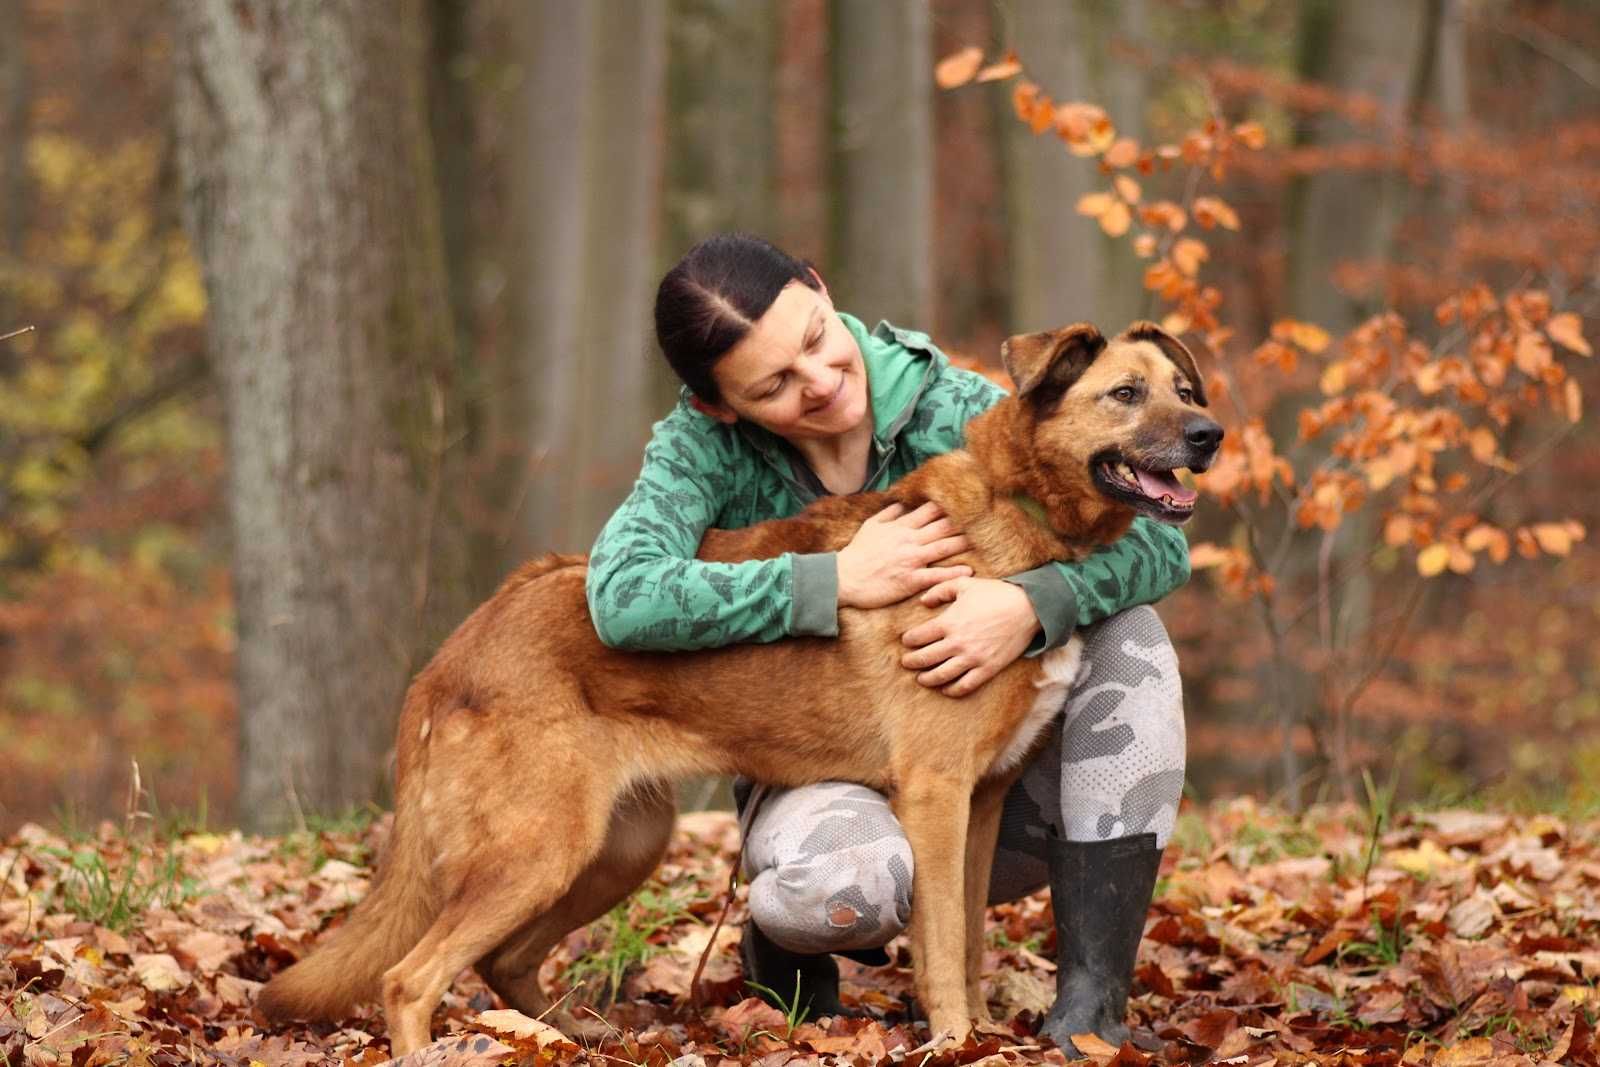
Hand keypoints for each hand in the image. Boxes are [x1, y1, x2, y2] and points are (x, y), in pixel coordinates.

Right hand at [837, 502, 972, 609]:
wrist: (844, 578)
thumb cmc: (857, 553)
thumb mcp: (870, 526)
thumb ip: (888, 514)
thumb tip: (901, 503)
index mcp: (901, 527)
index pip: (930, 511)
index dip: (948, 506)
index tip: (965, 502)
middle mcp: (909, 540)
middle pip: (942, 527)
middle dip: (963, 522)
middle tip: (983, 518)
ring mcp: (911, 560)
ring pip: (943, 547)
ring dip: (963, 543)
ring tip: (982, 540)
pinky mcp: (911, 580)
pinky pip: (936, 575)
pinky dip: (952, 572)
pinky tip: (968, 571)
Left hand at [900, 577, 1039, 696]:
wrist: (1028, 608)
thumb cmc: (995, 593)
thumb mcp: (964, 584)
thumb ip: (939, 590)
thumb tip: (923, 601)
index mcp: (949, 622)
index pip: (918, 637)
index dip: (909, 641)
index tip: (907, 641)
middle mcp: (958, 643)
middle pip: (925, 659)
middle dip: (911, 662)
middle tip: (906, 662)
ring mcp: (973, 658)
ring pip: (941, 676)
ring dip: (927, 679)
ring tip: (921, 678)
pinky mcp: (987, 668)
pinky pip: (965, 686)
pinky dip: (952, 690)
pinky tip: (945, 688)